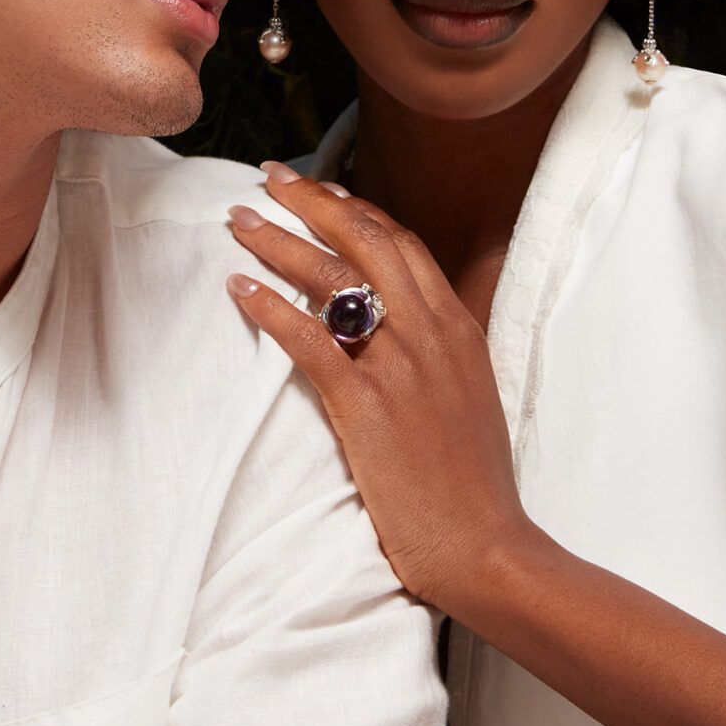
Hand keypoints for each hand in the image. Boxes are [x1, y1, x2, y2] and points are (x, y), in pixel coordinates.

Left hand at [225, 166, 529, 613]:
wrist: (486, 545)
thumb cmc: (473, 483)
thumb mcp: (470, 394)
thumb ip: (440, 350)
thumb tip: (405, 324)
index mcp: (456, 327)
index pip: (400, 243)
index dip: (353, 210)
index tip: (317, 189)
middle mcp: (429, 332)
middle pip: (363, 241)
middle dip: (311, 202)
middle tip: (267, 179)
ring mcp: (399, 365)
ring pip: (331, 279)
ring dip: (279, 242)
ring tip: (239, 222)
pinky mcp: (366, 404)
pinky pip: (308, 340)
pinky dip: (269, 308)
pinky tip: (239, 289)